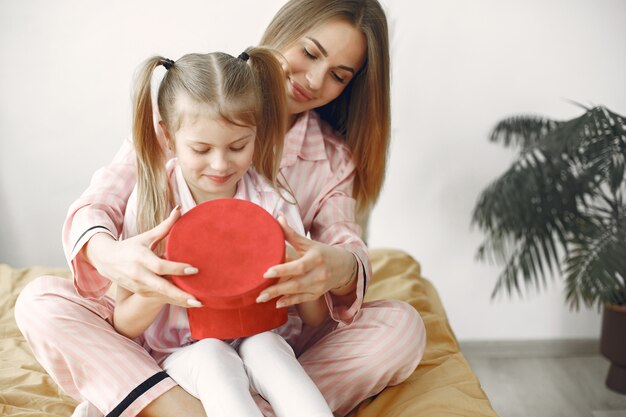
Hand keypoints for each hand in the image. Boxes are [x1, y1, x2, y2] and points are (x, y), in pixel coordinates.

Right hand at [84, 206, 201, 307]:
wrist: (106, 261)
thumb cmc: (131, 246)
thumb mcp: (146, 236)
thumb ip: (165, 226)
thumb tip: (180, 209)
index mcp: (141, 258)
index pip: (161, 266)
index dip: (177, 268)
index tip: (195, 269)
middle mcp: (139, 275)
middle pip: (162, 287)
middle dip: (181, 295)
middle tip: (199, 300)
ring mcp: (140, 286)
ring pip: (162, 296)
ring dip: (180, 300)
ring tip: (200, 303)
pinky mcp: (141, 293)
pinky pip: (160, 298)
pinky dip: (174, 301)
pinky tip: (189, 302)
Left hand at [256, 215, 356, 307]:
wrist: (343, 267)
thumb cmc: (322, 253)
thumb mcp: (309, 243)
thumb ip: (292, 234)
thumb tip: (278, 217)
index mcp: (316, 258)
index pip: (299, 266)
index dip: (283, 270)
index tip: (266, 272)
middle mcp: (319, 274)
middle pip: (296, 283)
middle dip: (276, 289)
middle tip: (259, 293)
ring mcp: (318, 286)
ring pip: (297, 293)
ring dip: (278, 296)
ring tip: (261, 298)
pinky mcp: (317, 294)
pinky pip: (301, 300)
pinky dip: (289, 302)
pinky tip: (276, 303)